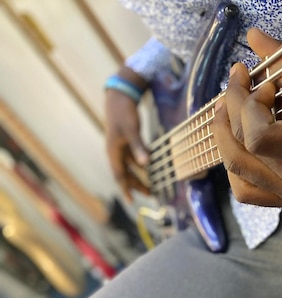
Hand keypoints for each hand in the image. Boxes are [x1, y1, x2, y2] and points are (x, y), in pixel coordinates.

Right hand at [104, 67, 149, 200]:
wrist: (119, 96)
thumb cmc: (124, 113)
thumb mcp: (131, 130)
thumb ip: (138, 147)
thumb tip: (145, 164)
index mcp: (113, 151)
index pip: (119, 175)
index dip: (125, 188)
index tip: (131, 201)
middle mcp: (115, 151)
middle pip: (126, 173)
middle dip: (136, 184)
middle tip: (149, 194)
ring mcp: (120, 146)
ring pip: (130, 166)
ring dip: (140, 175)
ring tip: (151, 184)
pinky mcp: (126, 140)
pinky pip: (134, 157)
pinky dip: (141, 164)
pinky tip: (150, 167)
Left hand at [212, 29, 281, 206]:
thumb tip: (252, 34)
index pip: (260, 138)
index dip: (249, 105)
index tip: (264, 83)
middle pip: (243, 149)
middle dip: (233, 108)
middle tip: (241, 82)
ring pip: (236, 171)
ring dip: (223, 134)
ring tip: (225, 108)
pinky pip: (245, 192)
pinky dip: (233, 166)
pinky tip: (236, 142)